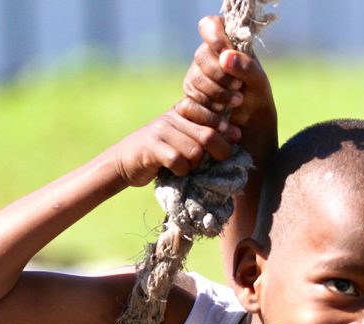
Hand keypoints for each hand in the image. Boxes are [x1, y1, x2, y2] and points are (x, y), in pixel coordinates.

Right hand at [109, 109, 232, 187]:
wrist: (126, 161)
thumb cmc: (163, 152)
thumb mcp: (185, 138)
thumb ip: (206, 133)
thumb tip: (238, 134)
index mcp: (182, 111)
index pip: (210, 113)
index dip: (225, 127)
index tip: (236, 137)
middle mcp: (172, 117)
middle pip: (208, 135)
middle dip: (220, 151)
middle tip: (219, 161)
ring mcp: (160, 131)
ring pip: (194, 151)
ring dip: (196, 164)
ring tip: (189, 167)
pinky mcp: (151, 147)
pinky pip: (177, 160)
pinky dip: (181, 170)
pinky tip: (177, 171)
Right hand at [177, 15, 276, 153]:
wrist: (250, 123)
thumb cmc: (257, 96)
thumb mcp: (259, 82)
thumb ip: (247, 67)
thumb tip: (225, 57)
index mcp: (226, 42)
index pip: (210, 25)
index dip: (215, 38)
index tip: (225, 54)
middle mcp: (209, 55)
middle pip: (202, 57)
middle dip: (221, 76)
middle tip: (239, 87)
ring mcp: (197, 73)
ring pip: (196, 79)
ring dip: (217, 94)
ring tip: (236, 102)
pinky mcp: (191, 92)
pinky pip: (193, 97)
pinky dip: (210, 106)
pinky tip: (223, 112)